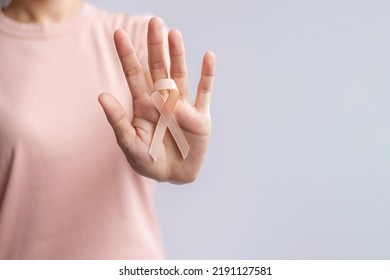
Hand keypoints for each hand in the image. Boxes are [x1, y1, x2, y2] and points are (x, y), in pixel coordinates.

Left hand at [98, 17, 215, 183]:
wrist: (174, 176)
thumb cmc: (148, 161)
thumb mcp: (130, 144)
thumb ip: (118, 121)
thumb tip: (101, 96)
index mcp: (144, 105)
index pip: (134, 75)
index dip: (127, 55)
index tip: (118, 34)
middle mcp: (163, 100)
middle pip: (159, 68)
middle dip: (156, 47)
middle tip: (155, 22)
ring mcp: (183, 106)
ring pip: (180, 75)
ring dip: (178, 55)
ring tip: (174, 34)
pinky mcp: (200, 116)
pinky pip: (205, 92)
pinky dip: (207, 75)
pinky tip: (208, 57)